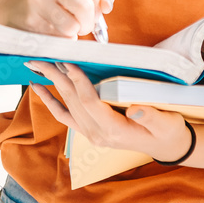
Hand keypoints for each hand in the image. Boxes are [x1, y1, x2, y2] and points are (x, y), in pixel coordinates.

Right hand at [1, 0, 114, 37]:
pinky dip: (62, 39)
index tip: (93, 3)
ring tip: (67, 27)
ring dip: (75, 32)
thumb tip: (106, 6)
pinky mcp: (30, 18)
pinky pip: (58, 37)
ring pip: (72, 25)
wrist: (17, 9)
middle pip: (85, 4)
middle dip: (89, 21)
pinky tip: (53, 30)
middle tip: (83, 24)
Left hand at [27, 61, 192, 161]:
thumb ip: (151, 117)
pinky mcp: (87, 130)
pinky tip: (37, 87)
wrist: (165, 146)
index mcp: (114, 130)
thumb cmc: (167, 131)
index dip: (79, 81)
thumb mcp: (166, 124)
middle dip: (56, 76)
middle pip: (72, 100)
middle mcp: (97, 133)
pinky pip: (63, 115)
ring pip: (65, 104)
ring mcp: (90, 133)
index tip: (68, 62)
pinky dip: (49, 101)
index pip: (91, 102)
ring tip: (36, 64)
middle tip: (43, 56)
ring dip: (50, 83)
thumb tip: (136, 109)